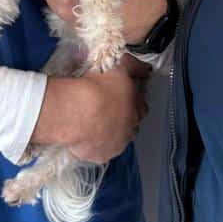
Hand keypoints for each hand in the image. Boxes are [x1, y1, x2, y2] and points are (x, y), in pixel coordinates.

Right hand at [31, 63, 146, 163]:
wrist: (77, 111)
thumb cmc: (97, 86)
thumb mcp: (120, 66)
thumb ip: (134, 66)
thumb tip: (145, 69)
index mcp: (137, 105)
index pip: (141, 105)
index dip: (132, 101)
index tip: (121, 97)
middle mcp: (131, 127)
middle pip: (132, 124)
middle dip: (124, 118)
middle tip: (107, 109)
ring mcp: (117, 143)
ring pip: (118, 139)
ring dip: (111, 132)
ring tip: (94, 123)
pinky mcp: (102, 155)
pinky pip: (101, 151)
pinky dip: (96, 145)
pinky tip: (86, 135)